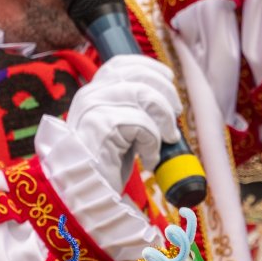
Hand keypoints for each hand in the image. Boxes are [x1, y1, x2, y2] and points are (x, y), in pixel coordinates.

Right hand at [63, 55, 182, 188]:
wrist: (87, 196)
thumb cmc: (106, 165)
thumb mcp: (123, 131)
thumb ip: (135, 110)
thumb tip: (167, 101)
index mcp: (93, 93)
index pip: (120, 64)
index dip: (149, 67)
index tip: (168, 79)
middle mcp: (89, 95)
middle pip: (137, 75)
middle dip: (165, 92)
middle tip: (174, 116)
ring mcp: (92, 109)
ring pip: (142, 94)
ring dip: (163, 118)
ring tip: (165, 140)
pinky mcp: (99, 126)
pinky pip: (140, 123)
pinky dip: (152, 142)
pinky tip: (148, 160)